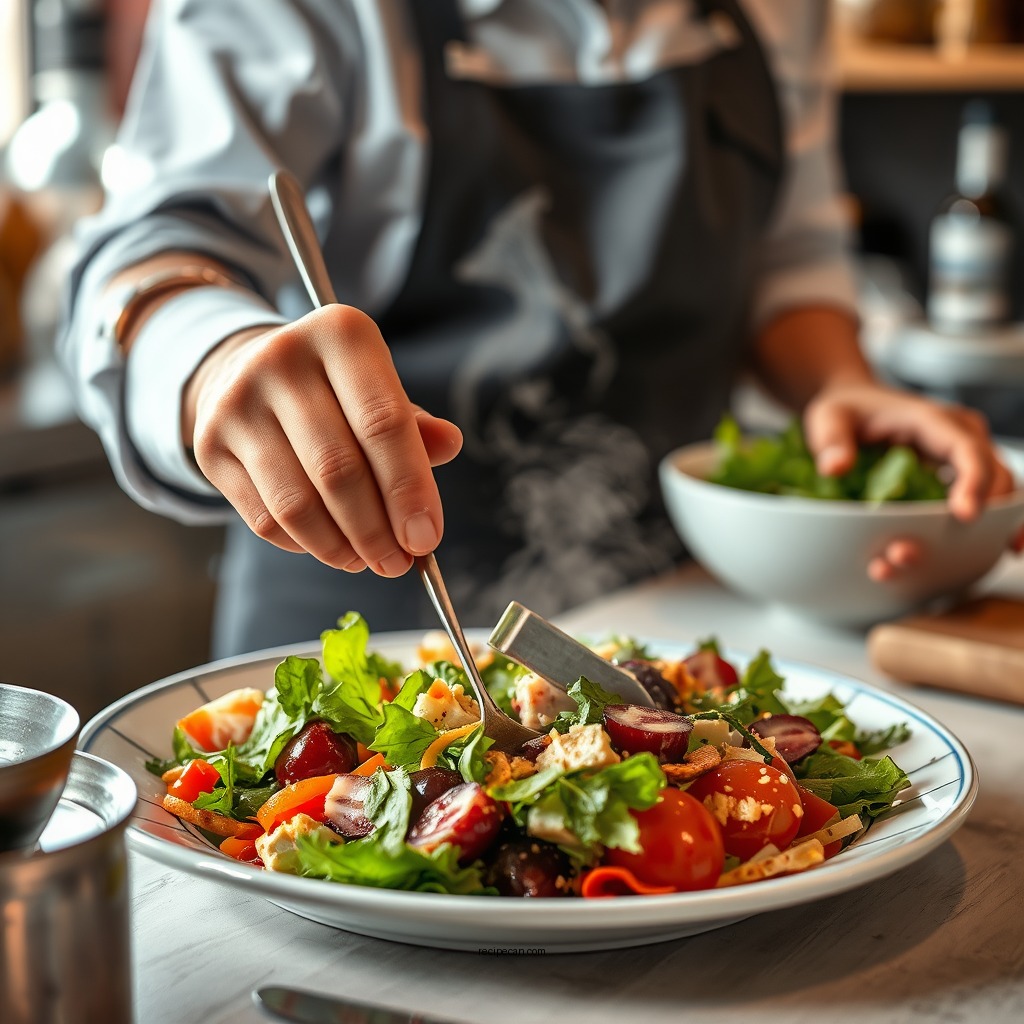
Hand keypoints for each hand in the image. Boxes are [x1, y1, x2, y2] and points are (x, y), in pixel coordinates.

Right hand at [184, 304, 462, 575]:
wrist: (250, 372)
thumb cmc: (338, 392)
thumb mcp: (382, 391)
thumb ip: (416, 426)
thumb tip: (449, 445)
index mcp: (340, 334)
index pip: (383, 423)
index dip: (409, 489)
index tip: (426, 539)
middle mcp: (282, 359)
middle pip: (338, 469)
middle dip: (376, 531)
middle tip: (399, 563)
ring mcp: (237, 402)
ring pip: (297, 504)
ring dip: (341, 548)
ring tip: (368, 562)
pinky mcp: (210, 445)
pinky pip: (265, 519)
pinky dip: (305, 545)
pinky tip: (332, 547)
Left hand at [802, 382, 1018, 580]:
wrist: (854, 408)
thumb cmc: (845, 411)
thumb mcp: (829, 417)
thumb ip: (831, 440)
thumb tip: (835, 468)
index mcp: (933, 421)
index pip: (967, 450)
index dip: (975, 483)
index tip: (966, 515)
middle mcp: (960, 439)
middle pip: (996, 477)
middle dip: (984, 516)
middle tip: (951, 549)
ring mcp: (963, 462)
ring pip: (999, 496)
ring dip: (986, 532)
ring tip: (958, 565)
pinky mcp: (958, 481)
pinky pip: (981, 506)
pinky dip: (979, 534)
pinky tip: (969, 562)